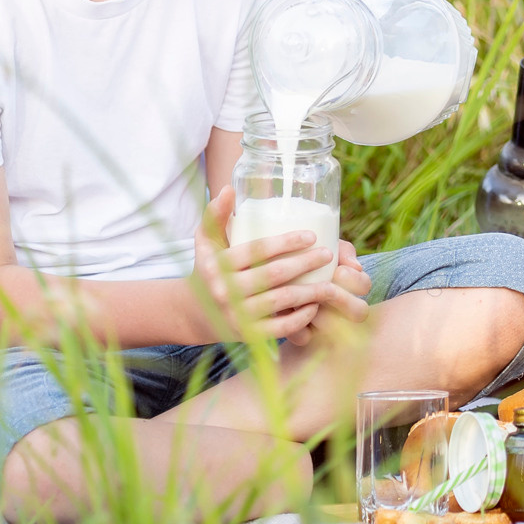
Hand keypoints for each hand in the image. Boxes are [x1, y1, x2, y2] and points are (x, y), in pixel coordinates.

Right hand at [191, 186, 342, 341]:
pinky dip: (301, 318)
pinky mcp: (247, 335)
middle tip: (328, 254)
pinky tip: (315, 306)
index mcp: (217, 265)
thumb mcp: (206, 241)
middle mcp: (225, 291)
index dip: (286, 242)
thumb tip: (230, 188)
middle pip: (273, 275)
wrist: (192, 314)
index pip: (256, 250)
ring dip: (310, 291)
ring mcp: (236, 315)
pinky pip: (280, 328)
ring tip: (331, 281)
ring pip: (281, 301)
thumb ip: (216, 215)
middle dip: (305, 263)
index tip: (312, 235)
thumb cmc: (207, 269)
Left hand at [286, 242, 372, 346]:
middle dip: (344, 300)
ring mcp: (324, 324)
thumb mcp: (324, 246)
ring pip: (333, 327)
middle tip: (326, 289)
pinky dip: (297, 327)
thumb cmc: (302, 254)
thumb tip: (355, 265)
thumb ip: (342, 250)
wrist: (268, 274)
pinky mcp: (303, 335)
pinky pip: (306, 338)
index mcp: (350, 284)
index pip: (365, 286)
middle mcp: (342, 307)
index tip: (339, 270)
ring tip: (300, 299)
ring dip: (319, 312)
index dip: (356, 281)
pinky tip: (285, 312)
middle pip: (360, 312)